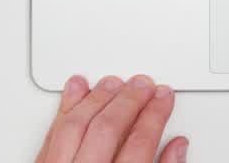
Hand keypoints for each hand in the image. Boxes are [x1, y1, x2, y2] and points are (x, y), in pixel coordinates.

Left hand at [36, 75, 188, 162]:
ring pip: (76, 125)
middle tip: (145, 84)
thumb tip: (176, 147)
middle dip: (130, 101)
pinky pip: (52, 132)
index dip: (156, 115)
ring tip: (116, 82)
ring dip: (98, 98)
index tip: (164, 97)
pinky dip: (65, 107)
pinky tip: (77, 88)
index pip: (139, 143)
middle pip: (107, 128)